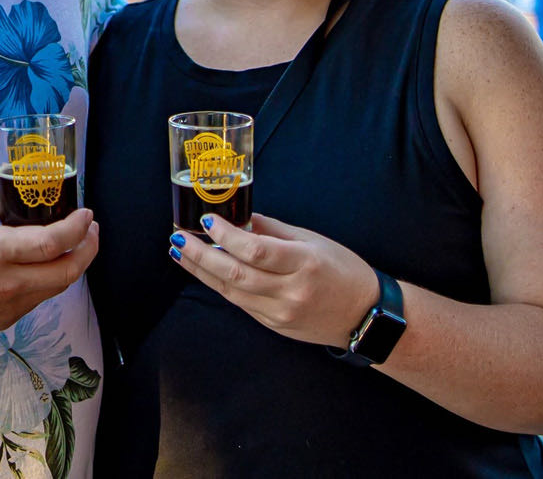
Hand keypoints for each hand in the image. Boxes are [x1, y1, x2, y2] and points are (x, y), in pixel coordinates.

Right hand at [0, 183, 98, 343]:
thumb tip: (5, 182)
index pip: (51, 242)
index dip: (77, 228)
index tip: (85, 214)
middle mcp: (6, 284)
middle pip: (66, 272)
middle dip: (88, 250)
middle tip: (90, 230)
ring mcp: (7, 307)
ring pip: (55, 288)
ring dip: (71, 266)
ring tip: (71, 245)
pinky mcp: (2, 321)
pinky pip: (37, 300)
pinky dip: (48, 280)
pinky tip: (41, 266)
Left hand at [169, 212, 377, 347]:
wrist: (365, 316)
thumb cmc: (342, 270)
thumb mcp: (313, 241)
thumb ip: (272, 230)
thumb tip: (236, 217)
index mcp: (305, 264)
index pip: (256, 250)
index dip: (226, 236)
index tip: (206, 220)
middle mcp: (291, 291)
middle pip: (235, 274)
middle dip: (200, 255)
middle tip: (177, 237)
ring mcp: (281, 312)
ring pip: (231, 290)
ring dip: (200, 270)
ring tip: (179, 251)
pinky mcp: (274, 325)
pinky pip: (239, 302)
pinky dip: (218, 284)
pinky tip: (202, 270)